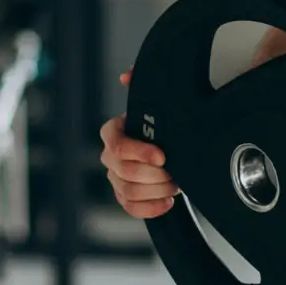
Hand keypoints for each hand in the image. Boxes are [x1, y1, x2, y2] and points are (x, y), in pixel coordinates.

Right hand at [99, 70, 177, 219]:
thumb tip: (126, 76)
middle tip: (175, 171)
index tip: (162, 156)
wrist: (166, 143)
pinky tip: (168, 203)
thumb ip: (140, 83)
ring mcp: (115, 177)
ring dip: (156, 190)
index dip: (138, 152)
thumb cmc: (158, 122)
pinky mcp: (124, 196)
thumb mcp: (154, 101)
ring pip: (129, 191)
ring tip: (176, 183)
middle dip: (155, 175)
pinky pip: (131, 207)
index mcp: (113, 132)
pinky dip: (150, 208)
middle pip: (125, 172)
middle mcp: (109, 156)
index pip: (116, 145)